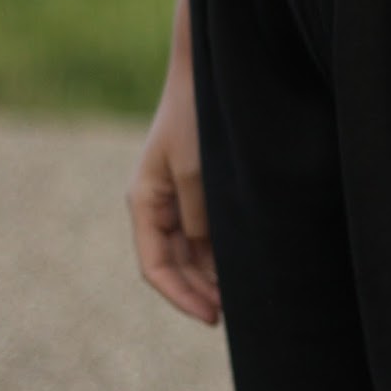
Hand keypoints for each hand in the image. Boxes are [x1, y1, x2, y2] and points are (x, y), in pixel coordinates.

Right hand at [127, 60, 221, 323]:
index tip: (213, 318)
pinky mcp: (201, 189)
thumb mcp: (196, 168)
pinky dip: (222, 255)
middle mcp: (158, 205)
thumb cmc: (198, 116)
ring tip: (244, 299)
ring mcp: (178, 198)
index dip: (181, 297)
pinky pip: (207, 234)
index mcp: (144, 201)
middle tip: (236, 315)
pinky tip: (246, 268)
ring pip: (193, 254)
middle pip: (175, 266)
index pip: (156, 266)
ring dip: (213, 278)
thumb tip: (206, 256)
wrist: (212, 72)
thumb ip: (199, 215)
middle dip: (200, 293)